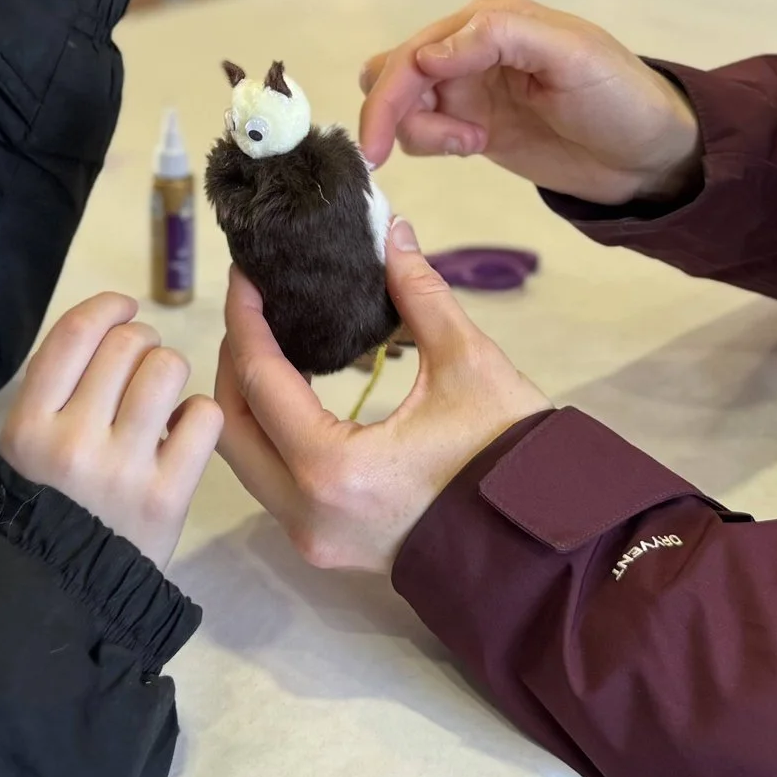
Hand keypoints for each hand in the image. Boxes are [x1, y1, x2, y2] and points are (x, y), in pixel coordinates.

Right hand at [0, 293, 221, 569]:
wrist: (63, 594)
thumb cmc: (46, 508)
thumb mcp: (25, 449)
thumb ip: (55, 393)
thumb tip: (109, 329)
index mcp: (28, 425)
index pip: (75, 333)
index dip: (108, 307)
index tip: (124, 309)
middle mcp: (72, 440)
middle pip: (126, 344)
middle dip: (143, 342)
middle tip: (142, 365)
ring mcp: (122, 468)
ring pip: (168, 369)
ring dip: (171, 372)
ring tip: (162, 399)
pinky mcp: (167, 495)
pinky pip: (203, 417)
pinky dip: (198, 417)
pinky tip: (181, 434)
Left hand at [215, 221, 549, 573]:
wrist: (543, 539)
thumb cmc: (510, 457)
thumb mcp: (468, 363)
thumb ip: (418, 294)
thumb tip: (392, 232)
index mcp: (332, 469)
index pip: (261, 380)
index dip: (246, 320)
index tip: (245, 274)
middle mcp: (306, 513)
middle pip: (234, 426)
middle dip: (235, 360)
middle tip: (252, 305)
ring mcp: (313, 537)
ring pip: (248, 461)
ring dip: (249, 400)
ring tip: (269, 340)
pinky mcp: (327, 544)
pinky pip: (275, 482)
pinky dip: (272, 433)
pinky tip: (294, 389)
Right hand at [357, 0, 700, 204]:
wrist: (649, 155)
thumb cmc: (621, 97)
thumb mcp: (573, 56)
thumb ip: (501, 36)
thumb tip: (427, 54)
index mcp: (492, 16)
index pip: (418, 48)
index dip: (393, 93)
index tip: (384, 142)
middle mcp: (471, 45)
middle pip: (395, 71)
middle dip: (391, 112)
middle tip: (420, 150)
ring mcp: (470, 86)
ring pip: (402, 101)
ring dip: (418, 129)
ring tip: (471, 145)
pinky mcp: (472, 123)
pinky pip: (421, 128)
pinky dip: (429, 142)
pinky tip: (475, 147)